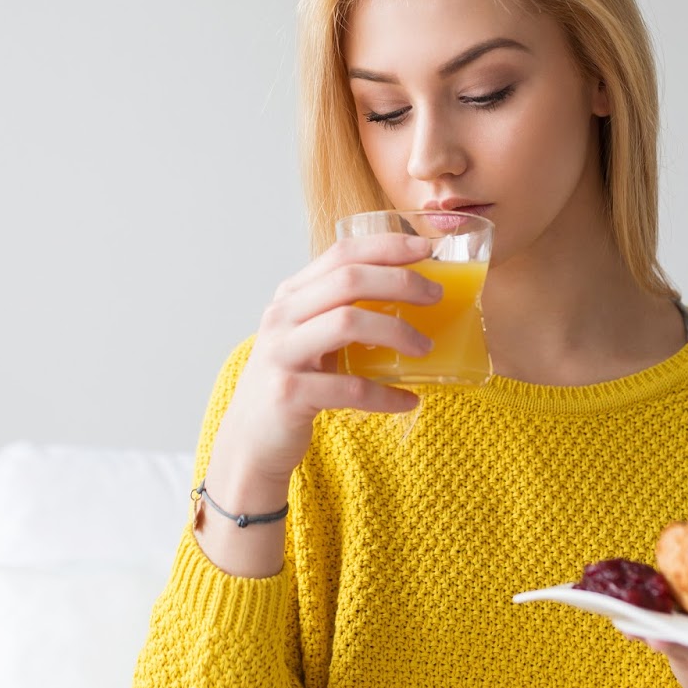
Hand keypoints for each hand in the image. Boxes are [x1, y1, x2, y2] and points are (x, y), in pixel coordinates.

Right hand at [197, 232, 438, 575]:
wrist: (251, 441)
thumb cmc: (294, 383)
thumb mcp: (309, 338)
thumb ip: (342, 312)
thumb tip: (413, 296)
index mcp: (291, 296)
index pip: (341, 254)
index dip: (386, 246)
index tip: (427, 249)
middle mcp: (282, 317)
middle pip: (348, 280)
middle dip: (400, 282)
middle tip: (435, 297)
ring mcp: (282, 354)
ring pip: (348, 323)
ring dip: (396, 332)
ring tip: (425, 348)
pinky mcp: (289, 393)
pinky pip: (350, 388)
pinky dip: (386, 394)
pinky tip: (408, 400)